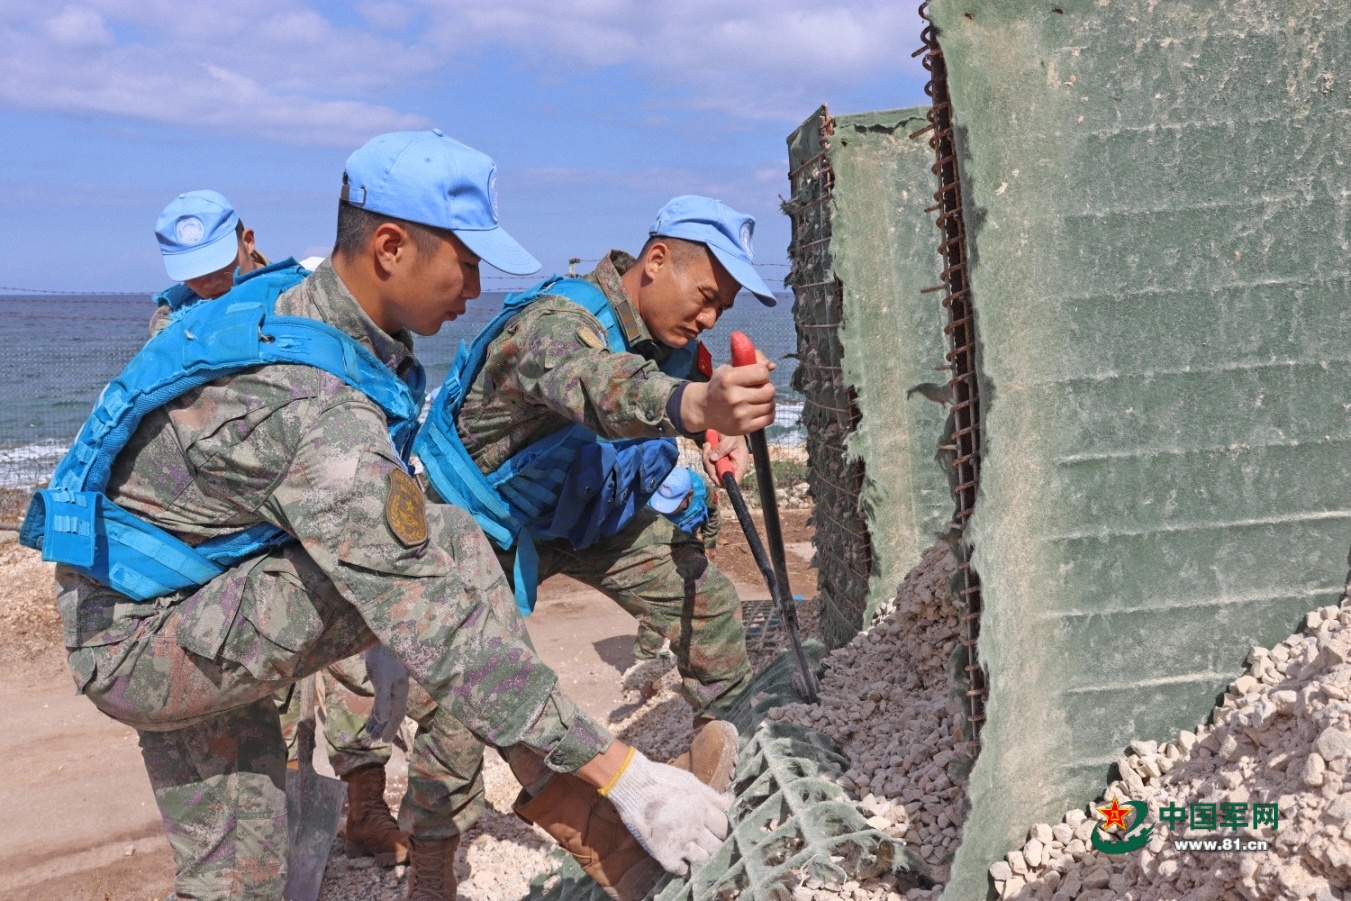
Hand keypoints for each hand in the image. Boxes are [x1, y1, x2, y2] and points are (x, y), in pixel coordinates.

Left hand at [359, 644, 408, 742]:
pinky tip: (370, 716)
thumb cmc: (383, 659)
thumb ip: (383, 700)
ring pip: (385, 708)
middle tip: (374, 740)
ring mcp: (390, 685)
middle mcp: (397, 691)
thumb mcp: (383, 680)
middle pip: (391, 713)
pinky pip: (380, 700)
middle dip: (383, 727)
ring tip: (369, 732)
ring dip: (377, 721)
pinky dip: (375, 710)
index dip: (391, 728)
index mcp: (400, 692)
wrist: (380, 639)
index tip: (385, 741)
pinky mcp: (381, 680)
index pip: (397, 715)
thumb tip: (382, 719)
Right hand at [605, 749, 730, 875]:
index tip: (715, 829)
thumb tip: (731, 801)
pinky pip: (681, 869)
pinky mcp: (664, 852)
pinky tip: (680, 858)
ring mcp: (680, 841)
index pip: (724, 827)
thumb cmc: (661, 779)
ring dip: (700, 854)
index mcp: (702, 807)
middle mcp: (694, 826)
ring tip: (693, 849)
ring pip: (702, 858)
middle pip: (716, 845)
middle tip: (706, 840)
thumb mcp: (690, 781)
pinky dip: (682, 866)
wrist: (631, 785)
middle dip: (714, 842)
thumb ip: (711, 794)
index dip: (721, 828)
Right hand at [680, 350, 775, 435]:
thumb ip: (752, 359)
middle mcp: (735, 397)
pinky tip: (759, 409)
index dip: (763, 373)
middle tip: (758, 389)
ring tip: (757, 399)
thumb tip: (772, 366)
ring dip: (767, 401)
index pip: (763, 373)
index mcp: (729, 379)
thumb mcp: (730, 367)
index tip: (756, 376)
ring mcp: (740, 415)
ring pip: (771, 405)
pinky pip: (769, 418)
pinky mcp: (745, 428)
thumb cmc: (720, 385)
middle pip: (770, 390)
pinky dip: (768, 413)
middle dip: (766, 387)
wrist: (705, 409)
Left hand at [702, 434, 747, 483]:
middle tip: (708, 449)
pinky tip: (708, 446)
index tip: (714, 468)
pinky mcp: (716, 464)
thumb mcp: (730, 439)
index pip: (733, 482)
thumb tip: (713, 459)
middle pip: (717, 478)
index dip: (722, 480)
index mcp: (740, 466)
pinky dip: (705, 456)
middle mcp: (731, 469)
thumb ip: (722, 448)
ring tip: (709, 445)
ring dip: (706, 458)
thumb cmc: (734, 435)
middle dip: (710, 465)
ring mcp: (723, 467)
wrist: (729, 428)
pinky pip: (707, 465)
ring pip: (710, 471)